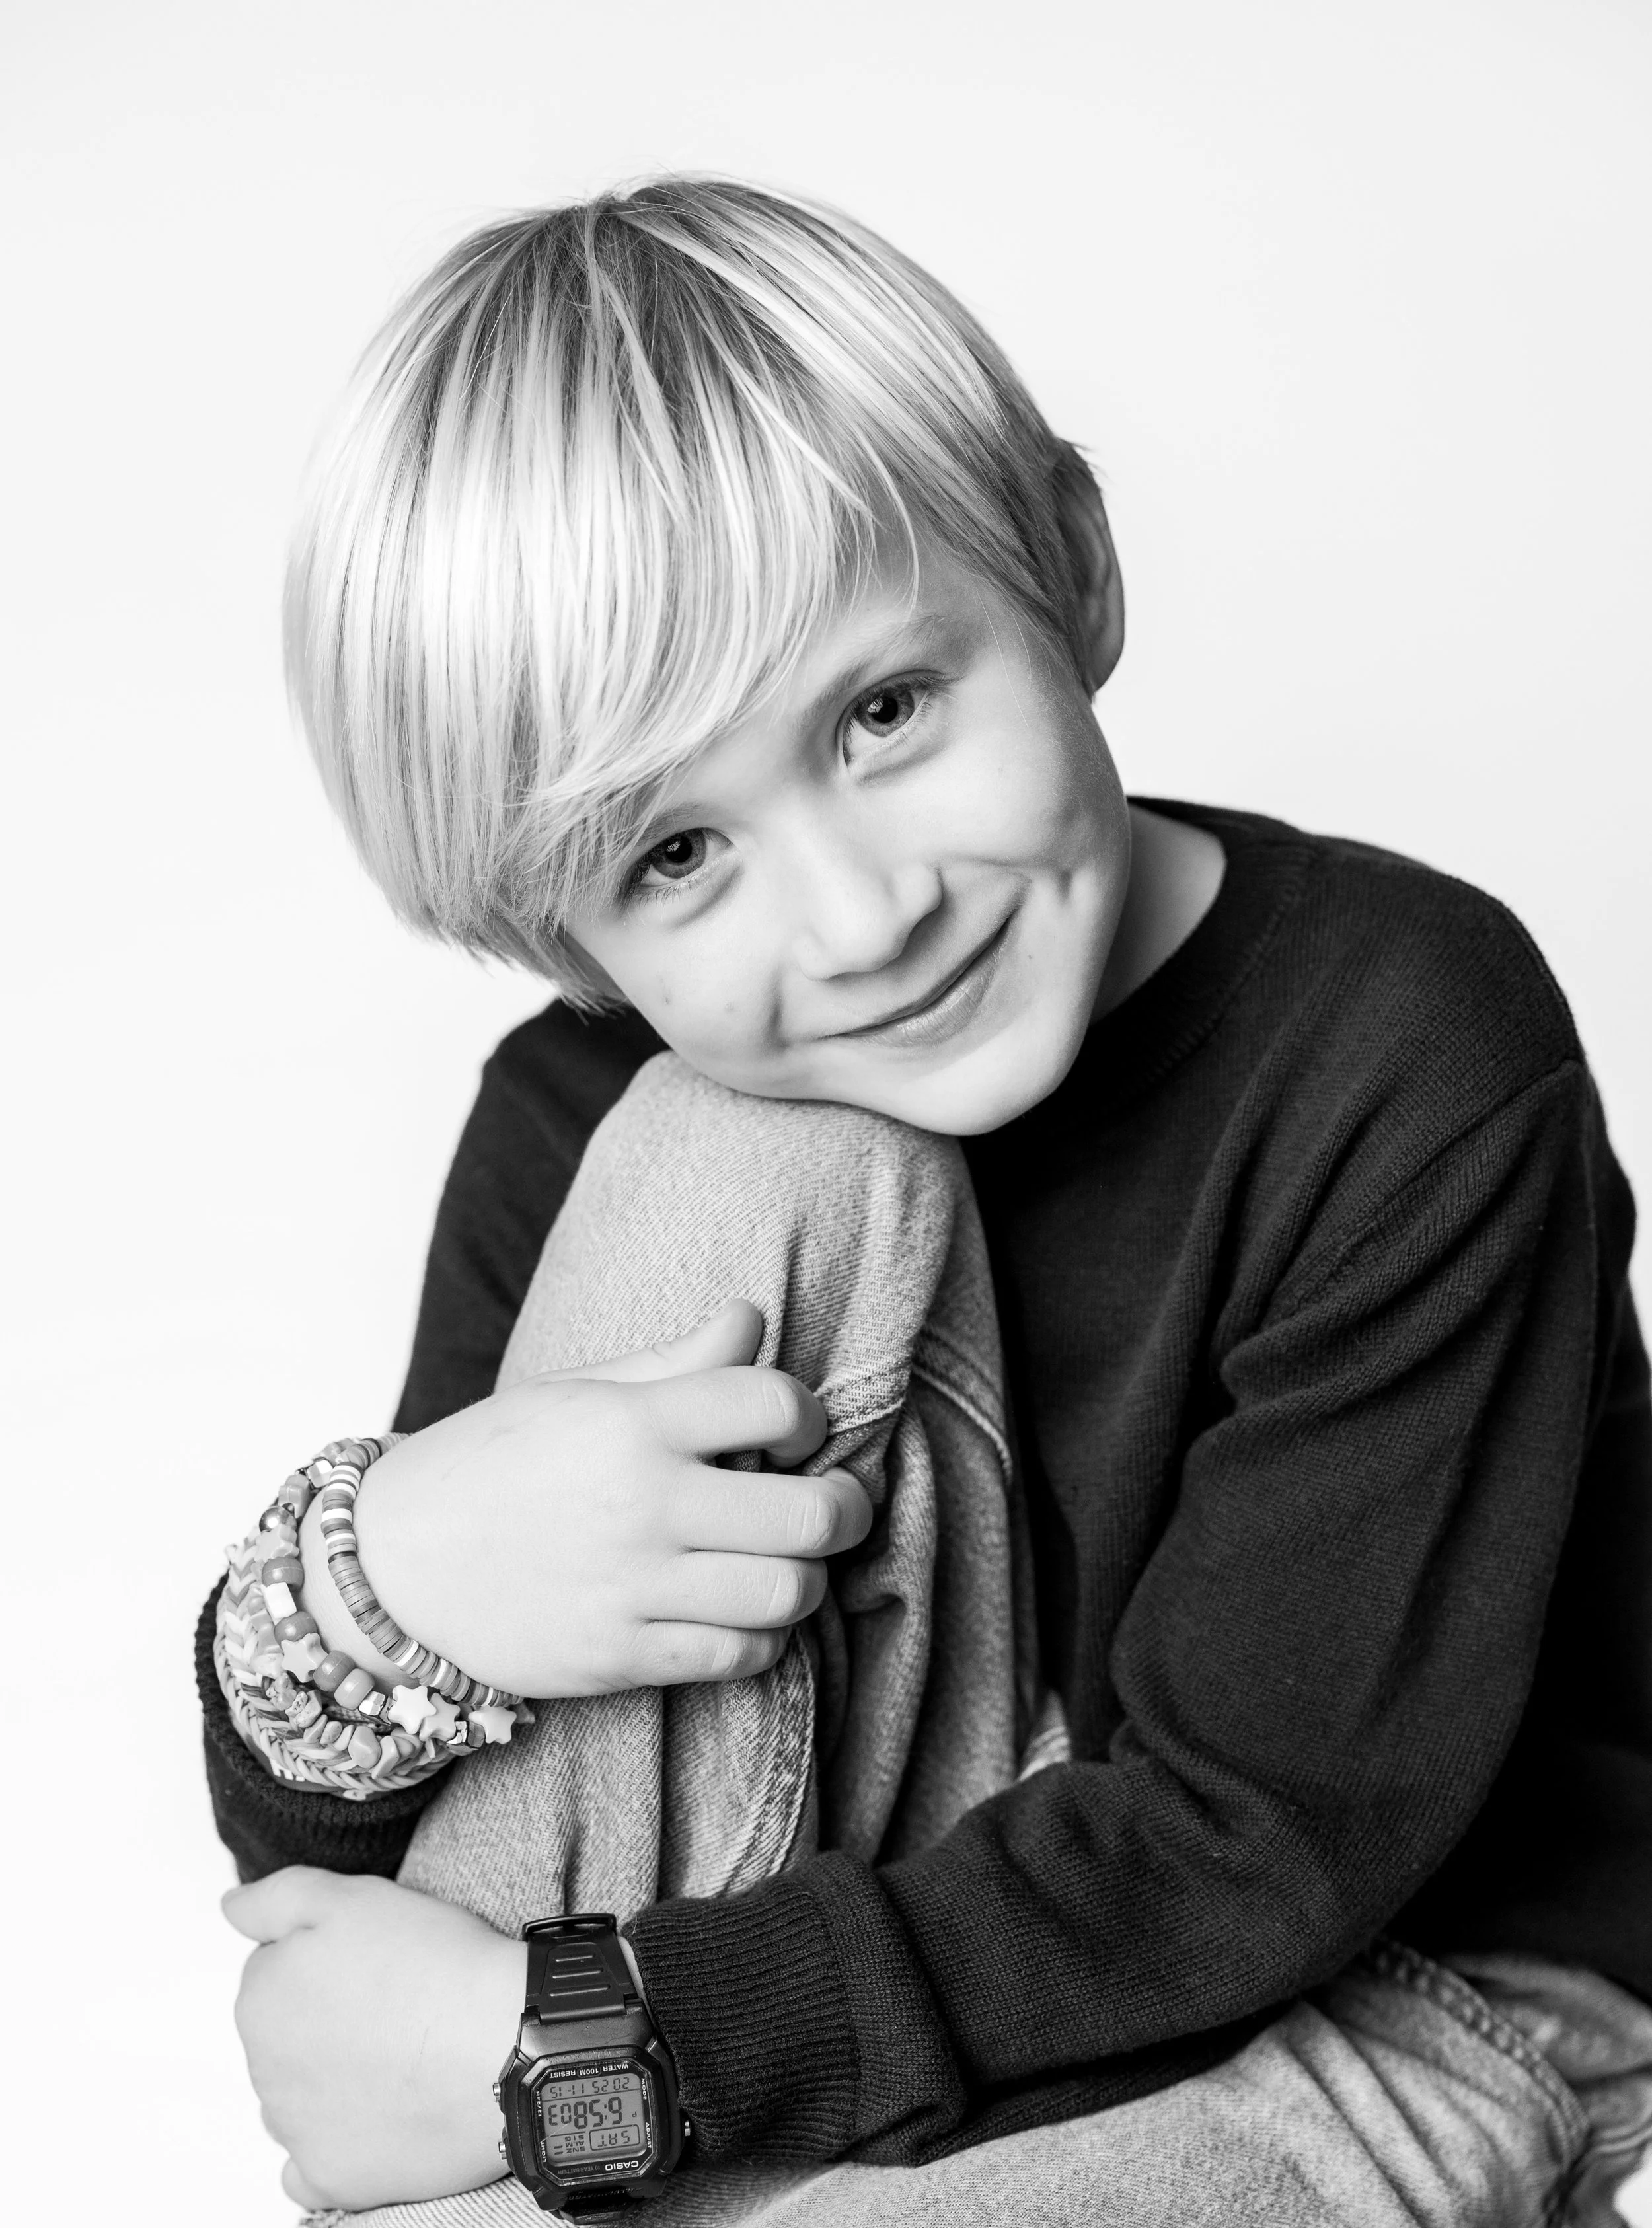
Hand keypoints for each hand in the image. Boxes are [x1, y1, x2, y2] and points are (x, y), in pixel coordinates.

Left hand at [224, 1868, 519, 2211]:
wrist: (505, 2044)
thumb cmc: (438, 1967)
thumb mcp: (353, 1897)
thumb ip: (277, 1897)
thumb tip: (231, 1908)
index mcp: (261, 1999)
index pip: (278, 1971)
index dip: (332, 1959)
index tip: (376, 1960)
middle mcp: (264, 2070)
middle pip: (287, 2035)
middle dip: (328, 2019)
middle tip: (396, 2003)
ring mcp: (296, 2132)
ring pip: (299, 2096)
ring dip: (331, 2080)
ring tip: (401, 2057)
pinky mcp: (332, 2180)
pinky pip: (313, 2167)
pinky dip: (338, 2146)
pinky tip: (378, 2119)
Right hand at [300, 1299, 872, 1698]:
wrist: (391, 1569)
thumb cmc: (492, 1464)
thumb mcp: (574, 1394)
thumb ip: (675, 1363)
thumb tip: (753, 1319)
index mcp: (631, 1423)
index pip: (775, 1403)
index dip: (807, 1415)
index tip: (795, 1430)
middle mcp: (642, 1504)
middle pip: (810, 1514)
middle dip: (846, 1507)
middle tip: (836, 1503)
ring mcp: (633, 1588)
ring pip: (787, 1592)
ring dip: (805, 1576)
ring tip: (783, 1561)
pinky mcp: (621, 1659)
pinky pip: (740, 1657)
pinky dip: (762, 1637)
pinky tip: (741, 1611)